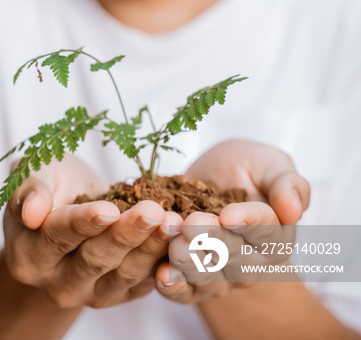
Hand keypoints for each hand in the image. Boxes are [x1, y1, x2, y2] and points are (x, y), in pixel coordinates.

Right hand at [3, 154, 181, 307]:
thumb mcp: (35, 174)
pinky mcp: (121, 294)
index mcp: (29, 254)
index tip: (109, 209)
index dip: (84, 223)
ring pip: (124, 274)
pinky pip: (145, 282)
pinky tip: (181, 240)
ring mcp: (90, 293)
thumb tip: (31, 211)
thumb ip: (30, 190)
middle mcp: (57, 283)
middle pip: (95, 260)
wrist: (71, 204)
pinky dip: (164, 261)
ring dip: (151, 248)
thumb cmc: (51, 183)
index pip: (58, 237)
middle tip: (152, 212)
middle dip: (126, 235)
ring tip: (172, 222)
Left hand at [155, 139, 309, 302]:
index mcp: (278, 236)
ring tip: (175, 245)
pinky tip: (161, 276)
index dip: (246, 223)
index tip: (227, 214)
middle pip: (235, 258)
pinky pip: (186, 292)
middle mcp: (253, 263)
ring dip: (190, 263)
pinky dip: (173, 286)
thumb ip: (287, 184)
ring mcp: (223, 275)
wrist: (214, 175)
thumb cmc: (250, 168)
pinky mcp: (194, 280)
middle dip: (211, 242)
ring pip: (208, 276)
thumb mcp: (272, 164)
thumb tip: (294, 211)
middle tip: (190, 225)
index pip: (266, 233)